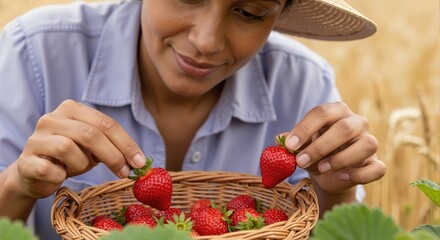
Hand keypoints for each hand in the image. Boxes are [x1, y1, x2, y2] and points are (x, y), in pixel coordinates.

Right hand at [14, 99, 145, 198]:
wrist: (33, 173)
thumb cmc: (69, 157)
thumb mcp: (92, 148)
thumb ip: (111, 146)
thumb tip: (137, 161)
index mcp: (72, 109)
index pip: (106, 123)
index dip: (126, 143)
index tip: (140, 162)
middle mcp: (52, 118)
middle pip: (90, 134)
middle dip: (113, 155)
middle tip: (125, 172)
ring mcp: (36, 138)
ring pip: (68, 149)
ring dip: (82, 165)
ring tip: (78, 168)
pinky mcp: (26, 160)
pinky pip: (51, 170)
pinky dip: (61, 176)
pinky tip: (60, 175)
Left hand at [282, 102, 385, 193]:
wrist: (329, 173)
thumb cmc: (315, 152)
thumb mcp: (301, 145)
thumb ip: (292, 142)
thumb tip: (280, 140)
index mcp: (336, 111)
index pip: (322, 113)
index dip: (304, 129)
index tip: (289, 145)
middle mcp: (357, 123)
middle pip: (344, 128)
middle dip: (320, 147)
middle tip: (300, 161)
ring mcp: (369, 141)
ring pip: (368, 144)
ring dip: (341, 159)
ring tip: (321, 169)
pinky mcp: (376, 163)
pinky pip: (378, 168)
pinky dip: (360, 175)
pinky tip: (342, 177)